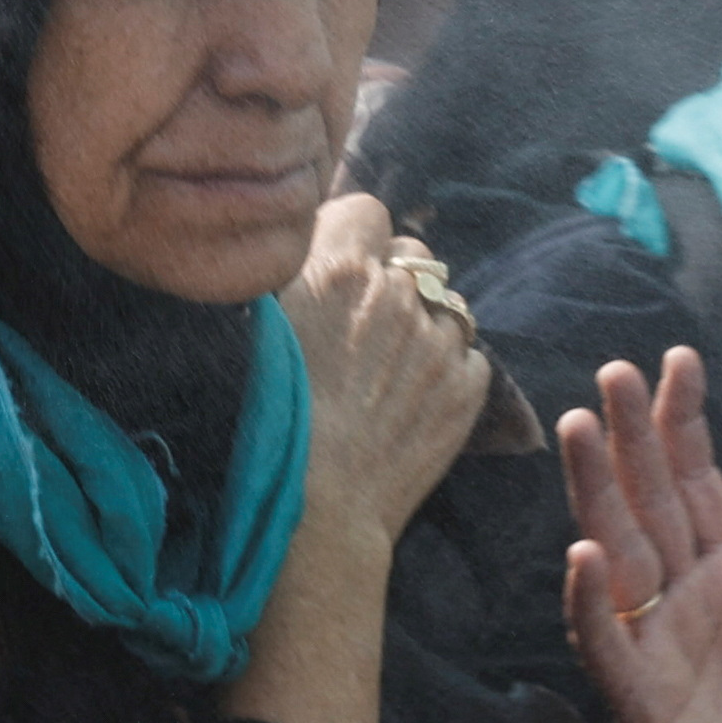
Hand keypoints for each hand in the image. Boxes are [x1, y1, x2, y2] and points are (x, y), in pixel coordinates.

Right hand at [277, 194, 492, 546]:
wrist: (314, 512)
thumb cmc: (265, 422)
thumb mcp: (254, 329)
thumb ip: (285, 277)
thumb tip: (299, 250)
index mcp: (340, 269)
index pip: (367, 210)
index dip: (351, 239)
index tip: (336, 269)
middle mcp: (398, 295)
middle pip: (411, 254)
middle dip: (391, 279)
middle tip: (359, 325)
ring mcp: (440, 343)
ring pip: (445, 301)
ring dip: (422, 320)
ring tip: (387, 366)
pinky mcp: (467, 389)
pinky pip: (467, 353)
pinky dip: (447, 368)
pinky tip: (409, 398)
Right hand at [558, 349, 721, 722]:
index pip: (697, 483)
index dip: (685, 425)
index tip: (678, 360)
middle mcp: (678, 595)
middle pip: (647, 502)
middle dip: (631, 437)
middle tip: (614, 370)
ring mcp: (652, 641)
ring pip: (616, 552)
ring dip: (596, 494)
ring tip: (582, 429)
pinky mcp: (639, 697)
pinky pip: (607, 643)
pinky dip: (591, 602)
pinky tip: (582, 555)